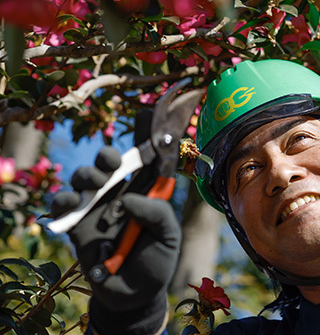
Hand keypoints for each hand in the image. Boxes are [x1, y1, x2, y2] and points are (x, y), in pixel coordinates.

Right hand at [50, 112, 180, 334]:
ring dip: (88, 175)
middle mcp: (120, 193)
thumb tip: (128, 199)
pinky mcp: (77, 224)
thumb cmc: (156, 259)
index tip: (146, 115)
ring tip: (95, 185)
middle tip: (112, 164)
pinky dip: (63, 201)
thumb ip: (156, 213)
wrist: (135, 292)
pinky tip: (70, 203)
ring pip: (84, 177)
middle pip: (109, 163)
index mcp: (144, 191)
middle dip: (107, 157)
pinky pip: (63, 206)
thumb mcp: (168, 236)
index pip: (143, 159)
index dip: (143, 137)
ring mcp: (97, 207)